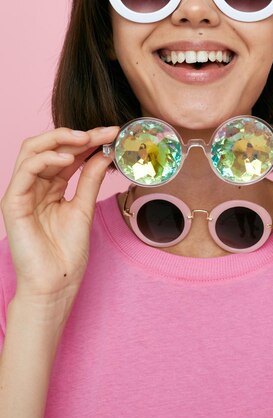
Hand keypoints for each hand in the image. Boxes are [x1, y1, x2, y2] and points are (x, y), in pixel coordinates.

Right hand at [1, 126, 118, 301]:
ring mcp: (21, 192)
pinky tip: (68, 158)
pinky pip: (25, 170)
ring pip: (32, 150)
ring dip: (60, 138)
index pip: (68, 153)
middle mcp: (34, 185)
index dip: (90, 140)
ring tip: (86, 139)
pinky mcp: (12, 202)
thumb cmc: (67, 253)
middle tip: (104, 132)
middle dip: (78, 134)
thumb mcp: (85, 207)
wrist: (56, 285)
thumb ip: (91, 179)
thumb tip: (105, 152)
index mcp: (50, 186)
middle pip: (49, 146)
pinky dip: (46, 158)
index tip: (114, 133)